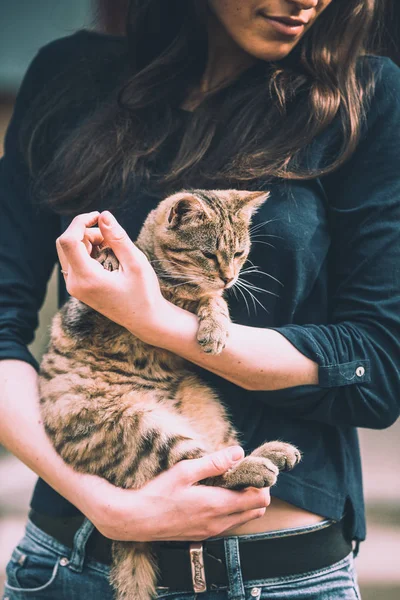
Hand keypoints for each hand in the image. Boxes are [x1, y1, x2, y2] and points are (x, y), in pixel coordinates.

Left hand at [56, 211, 169, 340]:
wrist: (144, 319)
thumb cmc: (144, 293)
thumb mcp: (135, 263)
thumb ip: (117, 238)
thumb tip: (104, 215)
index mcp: (87, 279)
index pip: (69, 241)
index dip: (80, 222)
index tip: (99, 217)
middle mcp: (74, 284)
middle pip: (65, 243)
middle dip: (85, 231)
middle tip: (110, 236)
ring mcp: (74, 287)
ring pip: (69, 251)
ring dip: (88, 241)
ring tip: (113, 248)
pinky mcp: (78, 287)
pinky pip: (74, 260)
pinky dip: (88, 251)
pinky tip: (108, 257)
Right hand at [80, 447, 269, 541]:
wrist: (134, 520)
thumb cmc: (157, 493)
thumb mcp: (185, 471)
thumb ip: (214, 462)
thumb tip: (238, 452)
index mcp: (217, 505)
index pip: (259, 499)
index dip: (261, 483)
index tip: (252, 468)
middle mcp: (219, 522)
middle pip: (256, 511)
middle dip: (256, 492)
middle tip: (243, 474)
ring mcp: (211, 531)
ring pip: (243, 519)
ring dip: (244, 502)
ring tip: (229, 482)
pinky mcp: (202, 535)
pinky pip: (228, 524)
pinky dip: (231, 510)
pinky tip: (215, 496)